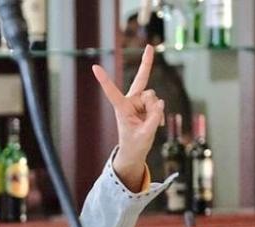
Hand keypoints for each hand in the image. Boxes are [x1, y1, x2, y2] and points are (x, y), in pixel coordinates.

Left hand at [92, 44, 164, 189]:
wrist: (135, 150)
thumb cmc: (135, 144)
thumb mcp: (145, 134)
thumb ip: (153, 119)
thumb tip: (160, 102)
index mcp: (121, 108)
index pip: (112, 92)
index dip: (105, 80)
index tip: (94, 67)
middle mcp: (130, 102)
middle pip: (142, 83)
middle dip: (146, 64)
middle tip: (150, 47)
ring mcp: (139, 102)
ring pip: (153, 96)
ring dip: (155, 110)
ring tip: (149, 124)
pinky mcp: (147, 105)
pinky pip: (158, 104)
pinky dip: (159, 114)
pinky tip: (155, 124)